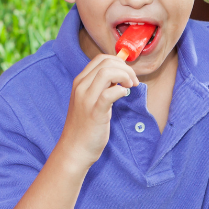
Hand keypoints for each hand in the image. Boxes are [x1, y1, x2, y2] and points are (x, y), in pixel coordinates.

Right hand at [56, 53, 137, 170]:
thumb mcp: (90, 101)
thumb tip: (119, 77)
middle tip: (133, 81)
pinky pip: (110, 92)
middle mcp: (81, 87)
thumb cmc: (85, 127)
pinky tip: (124, 95)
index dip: (118, 62)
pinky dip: (121, 90)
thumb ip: (100, 88)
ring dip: (125, 76)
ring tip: (130, 86)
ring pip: (107, 72)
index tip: (127, 73)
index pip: (100, 59)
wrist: (74, 150)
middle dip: (125, 68)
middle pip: (106, 63)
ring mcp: (86, 99)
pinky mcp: (95, 112)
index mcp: (79, 82)